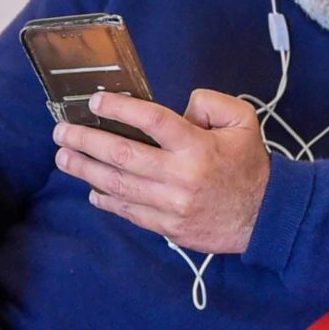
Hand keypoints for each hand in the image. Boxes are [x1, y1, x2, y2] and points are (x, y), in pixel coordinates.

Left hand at [52, 89, 271, 255]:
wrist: (266, 216)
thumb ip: (210, 103)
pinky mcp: (169, 228)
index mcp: (197, 146)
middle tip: (62, 132)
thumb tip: (179, 107)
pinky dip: (106, 200)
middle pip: (122, 155)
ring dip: (85, 170)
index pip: (151, 121)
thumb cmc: (249, 165)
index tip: (94, 102)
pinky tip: (91, 188)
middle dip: (86, 141)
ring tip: (64, 158)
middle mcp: (181, 176)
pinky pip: (129, 212)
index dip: (119, 109)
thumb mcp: (243, 121)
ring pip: (118, 186)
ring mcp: (172, 205)